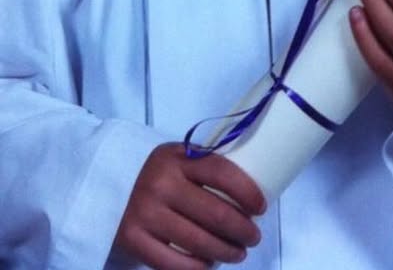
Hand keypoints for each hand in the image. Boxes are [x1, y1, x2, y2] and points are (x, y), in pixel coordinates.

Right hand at [112, 143, 264, 268]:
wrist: (108, 184)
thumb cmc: (160, 172)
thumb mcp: (181, 157)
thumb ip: (206, 166)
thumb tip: (254, 184)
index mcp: (179, 157)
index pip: (223, 173)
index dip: (247, 192)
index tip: (261, 207)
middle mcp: (161, 184)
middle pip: (215, 213)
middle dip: (242, 230)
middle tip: (254, 238)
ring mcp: (145, 213)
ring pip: (197, 241)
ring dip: (225, 252)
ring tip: (238, 254)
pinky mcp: (132, 239)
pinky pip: (171, 262)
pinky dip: (196, 268)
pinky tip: (209, 265)